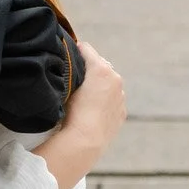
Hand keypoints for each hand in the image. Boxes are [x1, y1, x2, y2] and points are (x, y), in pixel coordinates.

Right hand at [38, 42, 124, 188]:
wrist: (85, 140)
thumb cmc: (72, 112)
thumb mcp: (66, 85)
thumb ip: (70, 68)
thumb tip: (70, 61)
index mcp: (101, 69)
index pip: (85, 48)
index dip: (74, 51)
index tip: (67, 57)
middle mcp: (115, 79)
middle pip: (100, 65)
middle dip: (89, 69)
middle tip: (75, 80)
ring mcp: (120, 96)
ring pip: (108, 83)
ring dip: (99, 85)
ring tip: (84, 98)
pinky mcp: (122, 112)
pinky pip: (112, 100)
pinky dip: (105, 101)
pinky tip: (93, 110)